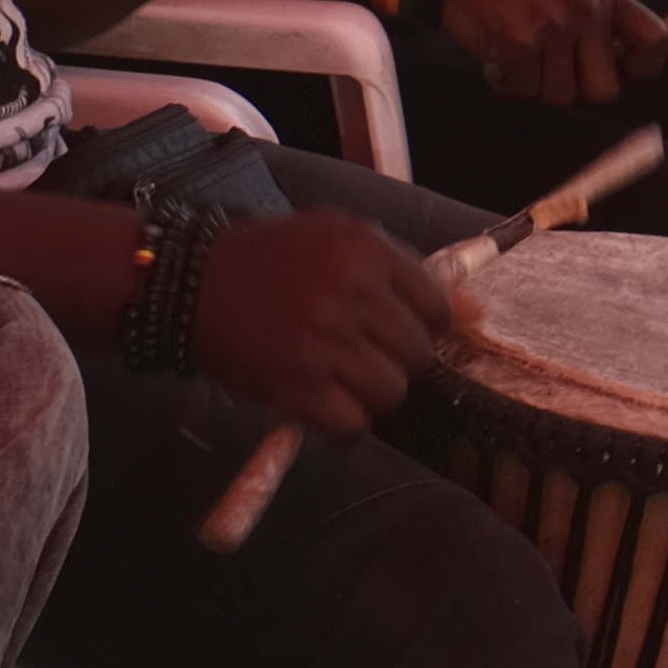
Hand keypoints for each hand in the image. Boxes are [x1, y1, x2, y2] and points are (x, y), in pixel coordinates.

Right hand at [195, 214, 459, 434]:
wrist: (191, 283)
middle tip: (363, 358)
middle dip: (397, 362)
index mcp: (367, 250)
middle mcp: (351, 292)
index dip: (425, 327)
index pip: (435, 306)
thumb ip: (405, 272)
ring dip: (372, 395)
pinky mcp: (296, 384)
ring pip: (391, 391)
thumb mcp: (339, 241)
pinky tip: (326, 410)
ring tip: (343, 384)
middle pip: (417, 353)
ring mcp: (324, 340)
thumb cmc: (271, 260)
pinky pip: (352, 423)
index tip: (400, 333)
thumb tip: (475, 312)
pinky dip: (344, 426)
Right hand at [436, 0, 667, 106]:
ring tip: (524, 57)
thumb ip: (601, 13)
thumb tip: (624, 55)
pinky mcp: (521, 47)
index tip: (625, 69)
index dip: (644, 64)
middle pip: (605, 89)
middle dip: (578, 88)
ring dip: (539, 85)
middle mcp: (586, 10)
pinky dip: (511, 83)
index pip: (655, 38)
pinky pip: (526, 90)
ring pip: (562, 96)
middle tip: (555, 70)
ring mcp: (554, 30)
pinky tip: (501, 58)